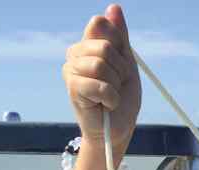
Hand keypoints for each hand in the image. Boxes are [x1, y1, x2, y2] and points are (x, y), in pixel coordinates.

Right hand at [63, 4, 140, 148]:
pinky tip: (106, 104)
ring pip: (101, 63)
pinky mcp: (73, 88)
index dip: (118, 46)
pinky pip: (99, 84)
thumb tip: (113, 8)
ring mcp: (71, 70)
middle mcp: (76, 53)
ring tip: (111, 95)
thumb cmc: (122, 99)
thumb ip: (120, 37)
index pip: (101, 24)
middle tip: (117, 84)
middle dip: (120, 69)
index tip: (120, 66)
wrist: (118, 129)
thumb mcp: (127, 63)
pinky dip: (111, 97)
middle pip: (104, 46)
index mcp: (88, 44)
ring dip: (115, 84)